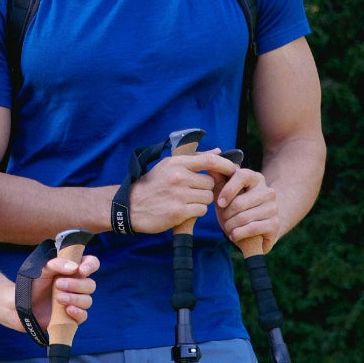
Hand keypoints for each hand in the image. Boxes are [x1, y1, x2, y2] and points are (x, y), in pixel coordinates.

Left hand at [29, 252, 98, 328]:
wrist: (20, 305)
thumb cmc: (32, 284)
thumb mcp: (42, 269)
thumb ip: (57, 264)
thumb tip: (75, 267)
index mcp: (73, 270)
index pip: (91, 264)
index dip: (90, 265)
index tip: (81, 270)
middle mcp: (77, 285)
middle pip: (90, 285)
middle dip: (76, 285)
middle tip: (58, 285)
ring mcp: (76, 301)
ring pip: (87, 300)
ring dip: (74, 299)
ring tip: (58, 298)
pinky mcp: (72, 317)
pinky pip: (83, 316)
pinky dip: (77, 312)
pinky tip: (67, 310)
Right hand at [123, 149, 237, 232]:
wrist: (130, 207)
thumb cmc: (151, 186)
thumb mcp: (168, 166)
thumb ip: (194, 158)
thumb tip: (218, 150)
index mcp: (175, 163)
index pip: (209, 160)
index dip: (225, 165)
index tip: (233, 169)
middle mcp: (178, 176)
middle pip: (210, 183)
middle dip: (205, 189)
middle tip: (192, 192)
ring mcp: (178, 194)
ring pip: (208, 197)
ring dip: (201, 201)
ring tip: (186, 201)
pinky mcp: (179, 211)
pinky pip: (201, 210)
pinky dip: (196, 211)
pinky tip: (183, 210)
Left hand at [212, 164, 278, 253]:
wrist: (254, 230)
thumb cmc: (235, 209)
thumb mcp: (224, 195)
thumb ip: (219, 181)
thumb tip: (211, 169)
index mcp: (255, 178)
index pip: (242, 175)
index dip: (228, 189)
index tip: (219, 203)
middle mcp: (268, 191)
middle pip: (239, 202)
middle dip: (226, 214)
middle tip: (224, 218)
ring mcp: (273, 207)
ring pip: (243, 217)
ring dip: (230, 226)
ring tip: (229, 227)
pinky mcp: (275, 224)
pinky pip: (251, 228)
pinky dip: (238, 234)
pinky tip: (234, 235)